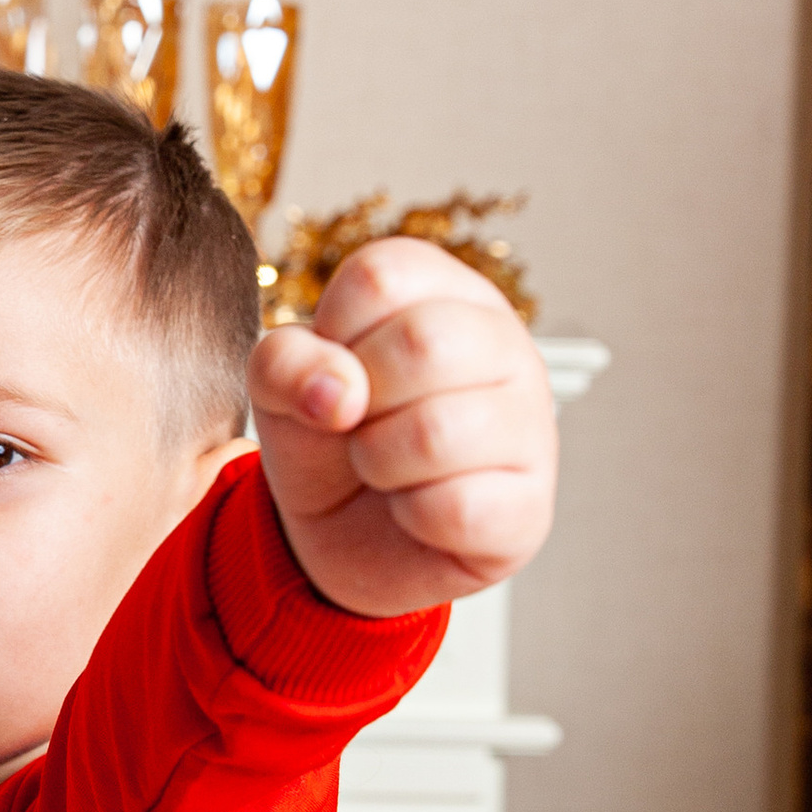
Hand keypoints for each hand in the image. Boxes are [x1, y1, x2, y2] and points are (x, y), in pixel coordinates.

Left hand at [249, 240, 556, 621]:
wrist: (348, 533)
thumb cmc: (329, 436)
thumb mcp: (281, 387)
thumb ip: (285, 364)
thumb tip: (340, 392)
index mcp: (444, 290)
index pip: (379, 277)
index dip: (332, 335)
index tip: (339, 369)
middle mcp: (503, 343)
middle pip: (424, 342)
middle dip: (359, 401)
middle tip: (360, 423)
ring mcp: (530, 423)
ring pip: (439, 433)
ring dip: (378, 462)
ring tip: (384, 466)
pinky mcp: (530, 505)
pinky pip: (457, 510)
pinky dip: (411, 516)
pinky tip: (418, 509)